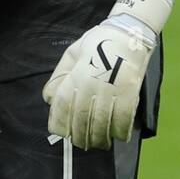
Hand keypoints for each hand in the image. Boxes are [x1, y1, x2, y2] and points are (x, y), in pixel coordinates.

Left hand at [42, 19, 155, 149]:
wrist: (128, 34)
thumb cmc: (97, 43)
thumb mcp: (72, 54)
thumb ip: (59, 77)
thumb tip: (50, 100)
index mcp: (76, 75)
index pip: (62, 106)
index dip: (60, 123)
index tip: (62, 133)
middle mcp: (91, 84)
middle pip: (81, 118)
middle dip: (81, 136)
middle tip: (82, 144)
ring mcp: (112, 89)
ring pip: (102, 122)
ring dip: (100, 138)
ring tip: (100, 144)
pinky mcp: (130, 92)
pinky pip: (124, 117)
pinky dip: (121, 131)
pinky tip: (119, 137)